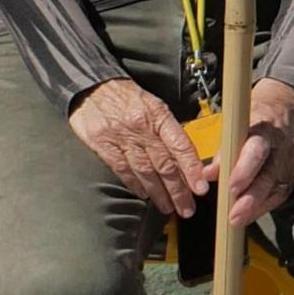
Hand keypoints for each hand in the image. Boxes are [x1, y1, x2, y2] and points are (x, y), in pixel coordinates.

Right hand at [69, 78, 208, 221]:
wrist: (92, 86)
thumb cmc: (126, 97)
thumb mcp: (153, 104)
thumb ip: (168, 129)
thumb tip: (186, 157)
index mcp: (158, 114)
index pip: (180, 145)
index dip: (192, 169)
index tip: (200, 188)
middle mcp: (141, 127)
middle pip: (164, 164)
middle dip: (178, 190)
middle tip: (187, 208)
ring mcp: (121, 137)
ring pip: (145, 171)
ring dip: (159, 193)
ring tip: (168, 207)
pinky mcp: (103, 145)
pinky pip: (122, 170)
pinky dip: (135, 185)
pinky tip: (144, 195)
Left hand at [218, 77, 293, 232]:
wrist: (286, 107)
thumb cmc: (256, 116)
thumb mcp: (237, 124)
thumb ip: (223, 150)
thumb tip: (207, 174)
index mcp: (265, 130)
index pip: (256, 152)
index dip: (244, 171)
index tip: (230, 187)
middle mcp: (282, 148)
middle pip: (269, 177)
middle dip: (250, 199)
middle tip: (233, 216)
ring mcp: (291, 163)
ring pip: (276, 190)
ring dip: (256, 208)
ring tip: (237, 220)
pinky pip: (280, 195)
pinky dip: (264, 206)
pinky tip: (250, 215)